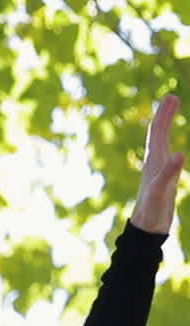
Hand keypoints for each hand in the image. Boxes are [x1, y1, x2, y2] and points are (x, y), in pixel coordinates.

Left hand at [131, 94, 184, 234]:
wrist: (145, 228)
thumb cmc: (151, 210)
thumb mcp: (160, 190)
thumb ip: (169, 173)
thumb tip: (180, 153)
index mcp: (153, 160)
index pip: (158, 132)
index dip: (164, 115)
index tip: (171, 97)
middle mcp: (153, 161)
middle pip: (158, 133)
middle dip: (165, 114)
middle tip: (171, 97)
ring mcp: (157, 169)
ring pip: (161, 142)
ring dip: (166, 125)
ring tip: (172, 111)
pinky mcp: (162, 178)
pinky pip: (167, 156)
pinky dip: (171, 146)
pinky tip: (175, 150)